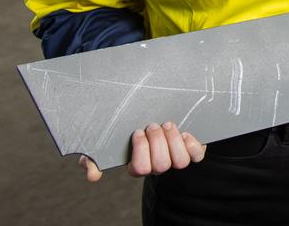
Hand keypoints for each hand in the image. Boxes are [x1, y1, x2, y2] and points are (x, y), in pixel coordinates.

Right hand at [79, 122, 205, 181]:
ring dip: (174, 141)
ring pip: (180, 162)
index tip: (138, 131)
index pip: (139, 169)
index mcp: (137, 164)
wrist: (155, 114)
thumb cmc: (127, 129)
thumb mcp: (107, 142)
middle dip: (157, 142)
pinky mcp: (192, 150)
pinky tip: (185, 132)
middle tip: (153, 125)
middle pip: (161, 164)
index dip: (141, 150)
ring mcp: (176, 158)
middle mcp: (158, 165)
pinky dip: (192, 144)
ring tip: (167, 124)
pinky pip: (196, 156)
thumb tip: (92, 175)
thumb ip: (93, 158)